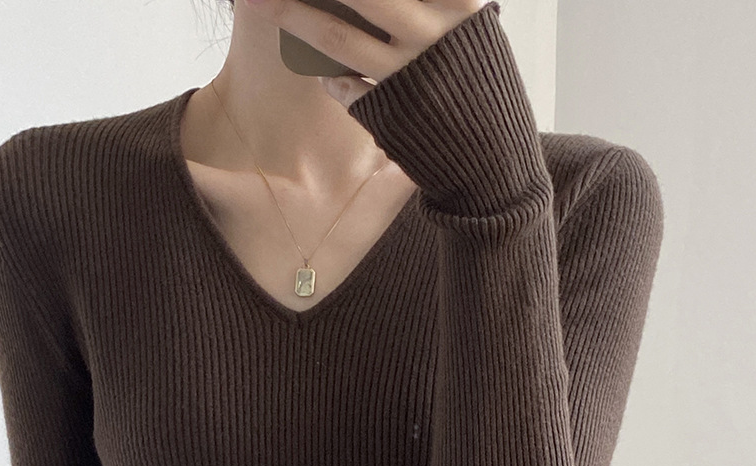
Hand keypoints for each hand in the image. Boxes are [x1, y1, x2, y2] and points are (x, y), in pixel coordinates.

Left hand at [241, 0, 487, 108]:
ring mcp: (407, 75)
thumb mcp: (472, 29)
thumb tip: (382, 1)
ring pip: (338, 37)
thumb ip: (438, 6)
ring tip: (260, 2)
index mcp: (457, 5)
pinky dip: (329, 77)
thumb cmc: (483, 86)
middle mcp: (431, 34)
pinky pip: (344, 87)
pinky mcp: (389, 113)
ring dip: (294, 17)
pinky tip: (324, 75)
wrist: (495, 160)